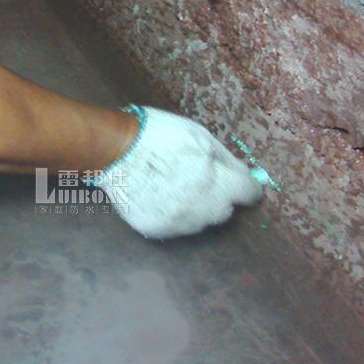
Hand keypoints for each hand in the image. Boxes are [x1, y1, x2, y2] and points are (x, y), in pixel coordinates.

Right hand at [93, 106, 263, 238]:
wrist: (114, 150)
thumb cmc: (158, 134)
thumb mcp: (199, 135)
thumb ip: (225, 158)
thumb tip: (244, 175)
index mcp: (216, 180)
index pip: (247, 193)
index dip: (248, 188)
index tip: (245, 186)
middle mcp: (201, 207)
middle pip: (225, 211)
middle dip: (220, 197)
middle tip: (202, 180)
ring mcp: (178, 221)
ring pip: (201, 222)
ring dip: (198, 208)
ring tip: (178, 187)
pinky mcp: (157, 229)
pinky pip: (175, 226)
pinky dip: (173, 214)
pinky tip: (161, 196)